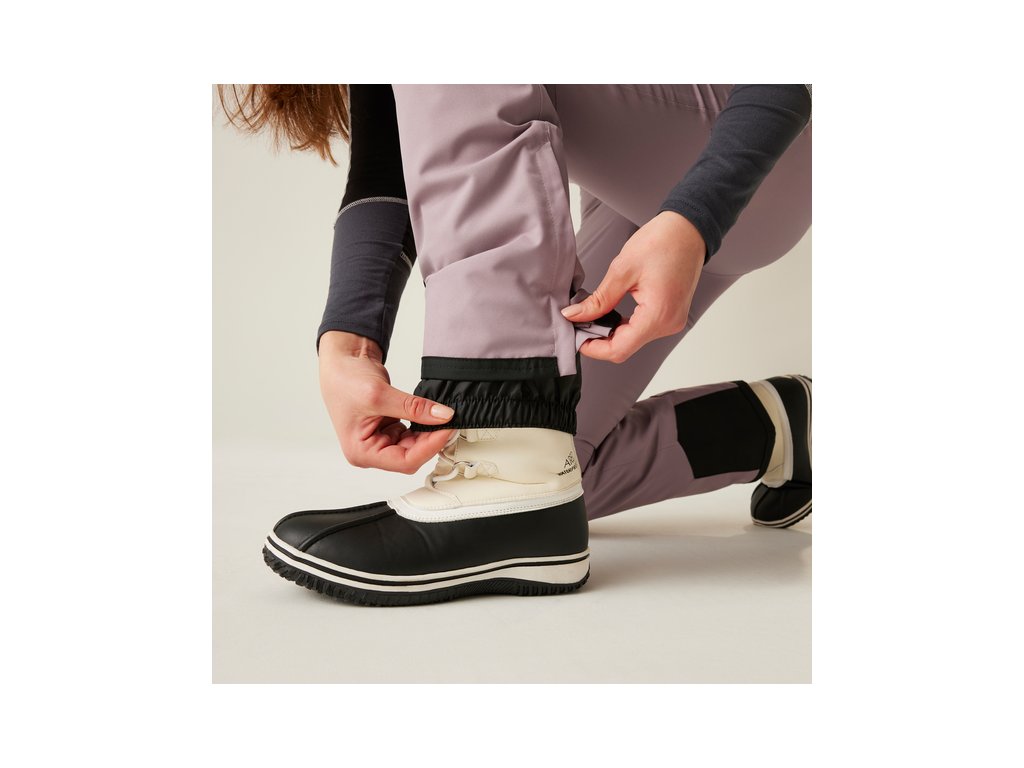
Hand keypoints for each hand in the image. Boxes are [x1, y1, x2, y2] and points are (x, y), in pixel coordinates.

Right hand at [319, 331, 456, 472]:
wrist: (342, 360)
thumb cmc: (344, 379)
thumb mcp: (380, 394)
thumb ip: (413, 408)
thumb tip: (442, 416)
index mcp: (361, 452)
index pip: (404, 461)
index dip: (429, 447)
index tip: (446, 430)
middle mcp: (370, 450)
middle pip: (411, 455)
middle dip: (431, 440)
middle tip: (450, 422)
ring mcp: (380, 439)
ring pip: (414, 445)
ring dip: (429, 432)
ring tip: (443, 416)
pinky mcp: (388, 428)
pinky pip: (412, 432)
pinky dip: (424, 424)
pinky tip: (432, 414)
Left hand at [561, 211, 704, 362]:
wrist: (688, 230)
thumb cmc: (662, 242)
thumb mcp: (622, 270)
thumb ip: (598, 299)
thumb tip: (575, 315)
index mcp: (658, 315)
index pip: (619, 349)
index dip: (593, 348)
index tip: (576, 336)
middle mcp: (668, 324)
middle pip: (625, 347)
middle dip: (599, 339)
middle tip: (579, 321)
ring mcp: (671, 321)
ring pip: (633, 340)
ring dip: (611, 332)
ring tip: (594, 314)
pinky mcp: (671, 315)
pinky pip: (643, 330)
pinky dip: (624, 326)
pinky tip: (611, 313)